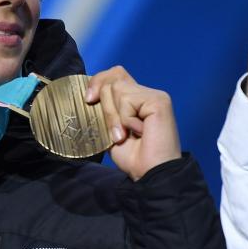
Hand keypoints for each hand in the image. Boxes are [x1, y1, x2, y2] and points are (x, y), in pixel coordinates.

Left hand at [85, 66, 180, 180]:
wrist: (149, 173)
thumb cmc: (133, 157)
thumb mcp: (110, 129)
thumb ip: (105, 109)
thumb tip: (90, 94)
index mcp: (136, 99)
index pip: (114, 74)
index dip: (98, 81)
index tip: (88, 100)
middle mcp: (146, 93)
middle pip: (113, 77)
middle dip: (105, 105)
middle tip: (115, 132)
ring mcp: (154, 95)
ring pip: (117, 88)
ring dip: (114, 117)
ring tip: (126, 135)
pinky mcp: (159, 100)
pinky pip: (128, 100)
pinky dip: (126, 119)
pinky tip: (139, 132)